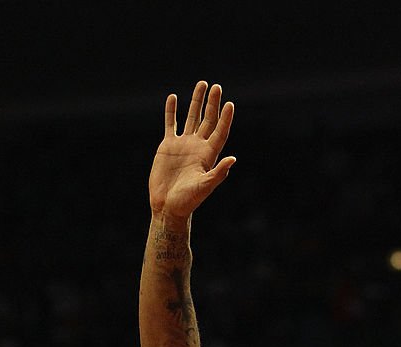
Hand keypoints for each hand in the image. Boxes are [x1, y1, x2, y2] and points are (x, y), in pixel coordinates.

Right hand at [149, 81, 234, 223]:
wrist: (167, 206)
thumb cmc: (187, 201)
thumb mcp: (204, 187)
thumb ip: (218, 173)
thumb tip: (233, 159)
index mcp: (208, 155)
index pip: (220, 132)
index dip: (225, 119)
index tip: (229, 104)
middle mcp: (197, 146)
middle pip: (208, 120)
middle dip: (212, 104)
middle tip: (217, 87)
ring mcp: (183, 145)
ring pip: (191, 118)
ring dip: (196, 102)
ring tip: (202, 84)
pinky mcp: (168, 146)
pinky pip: (170, 124)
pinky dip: (171, 111)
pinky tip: (173, 97)